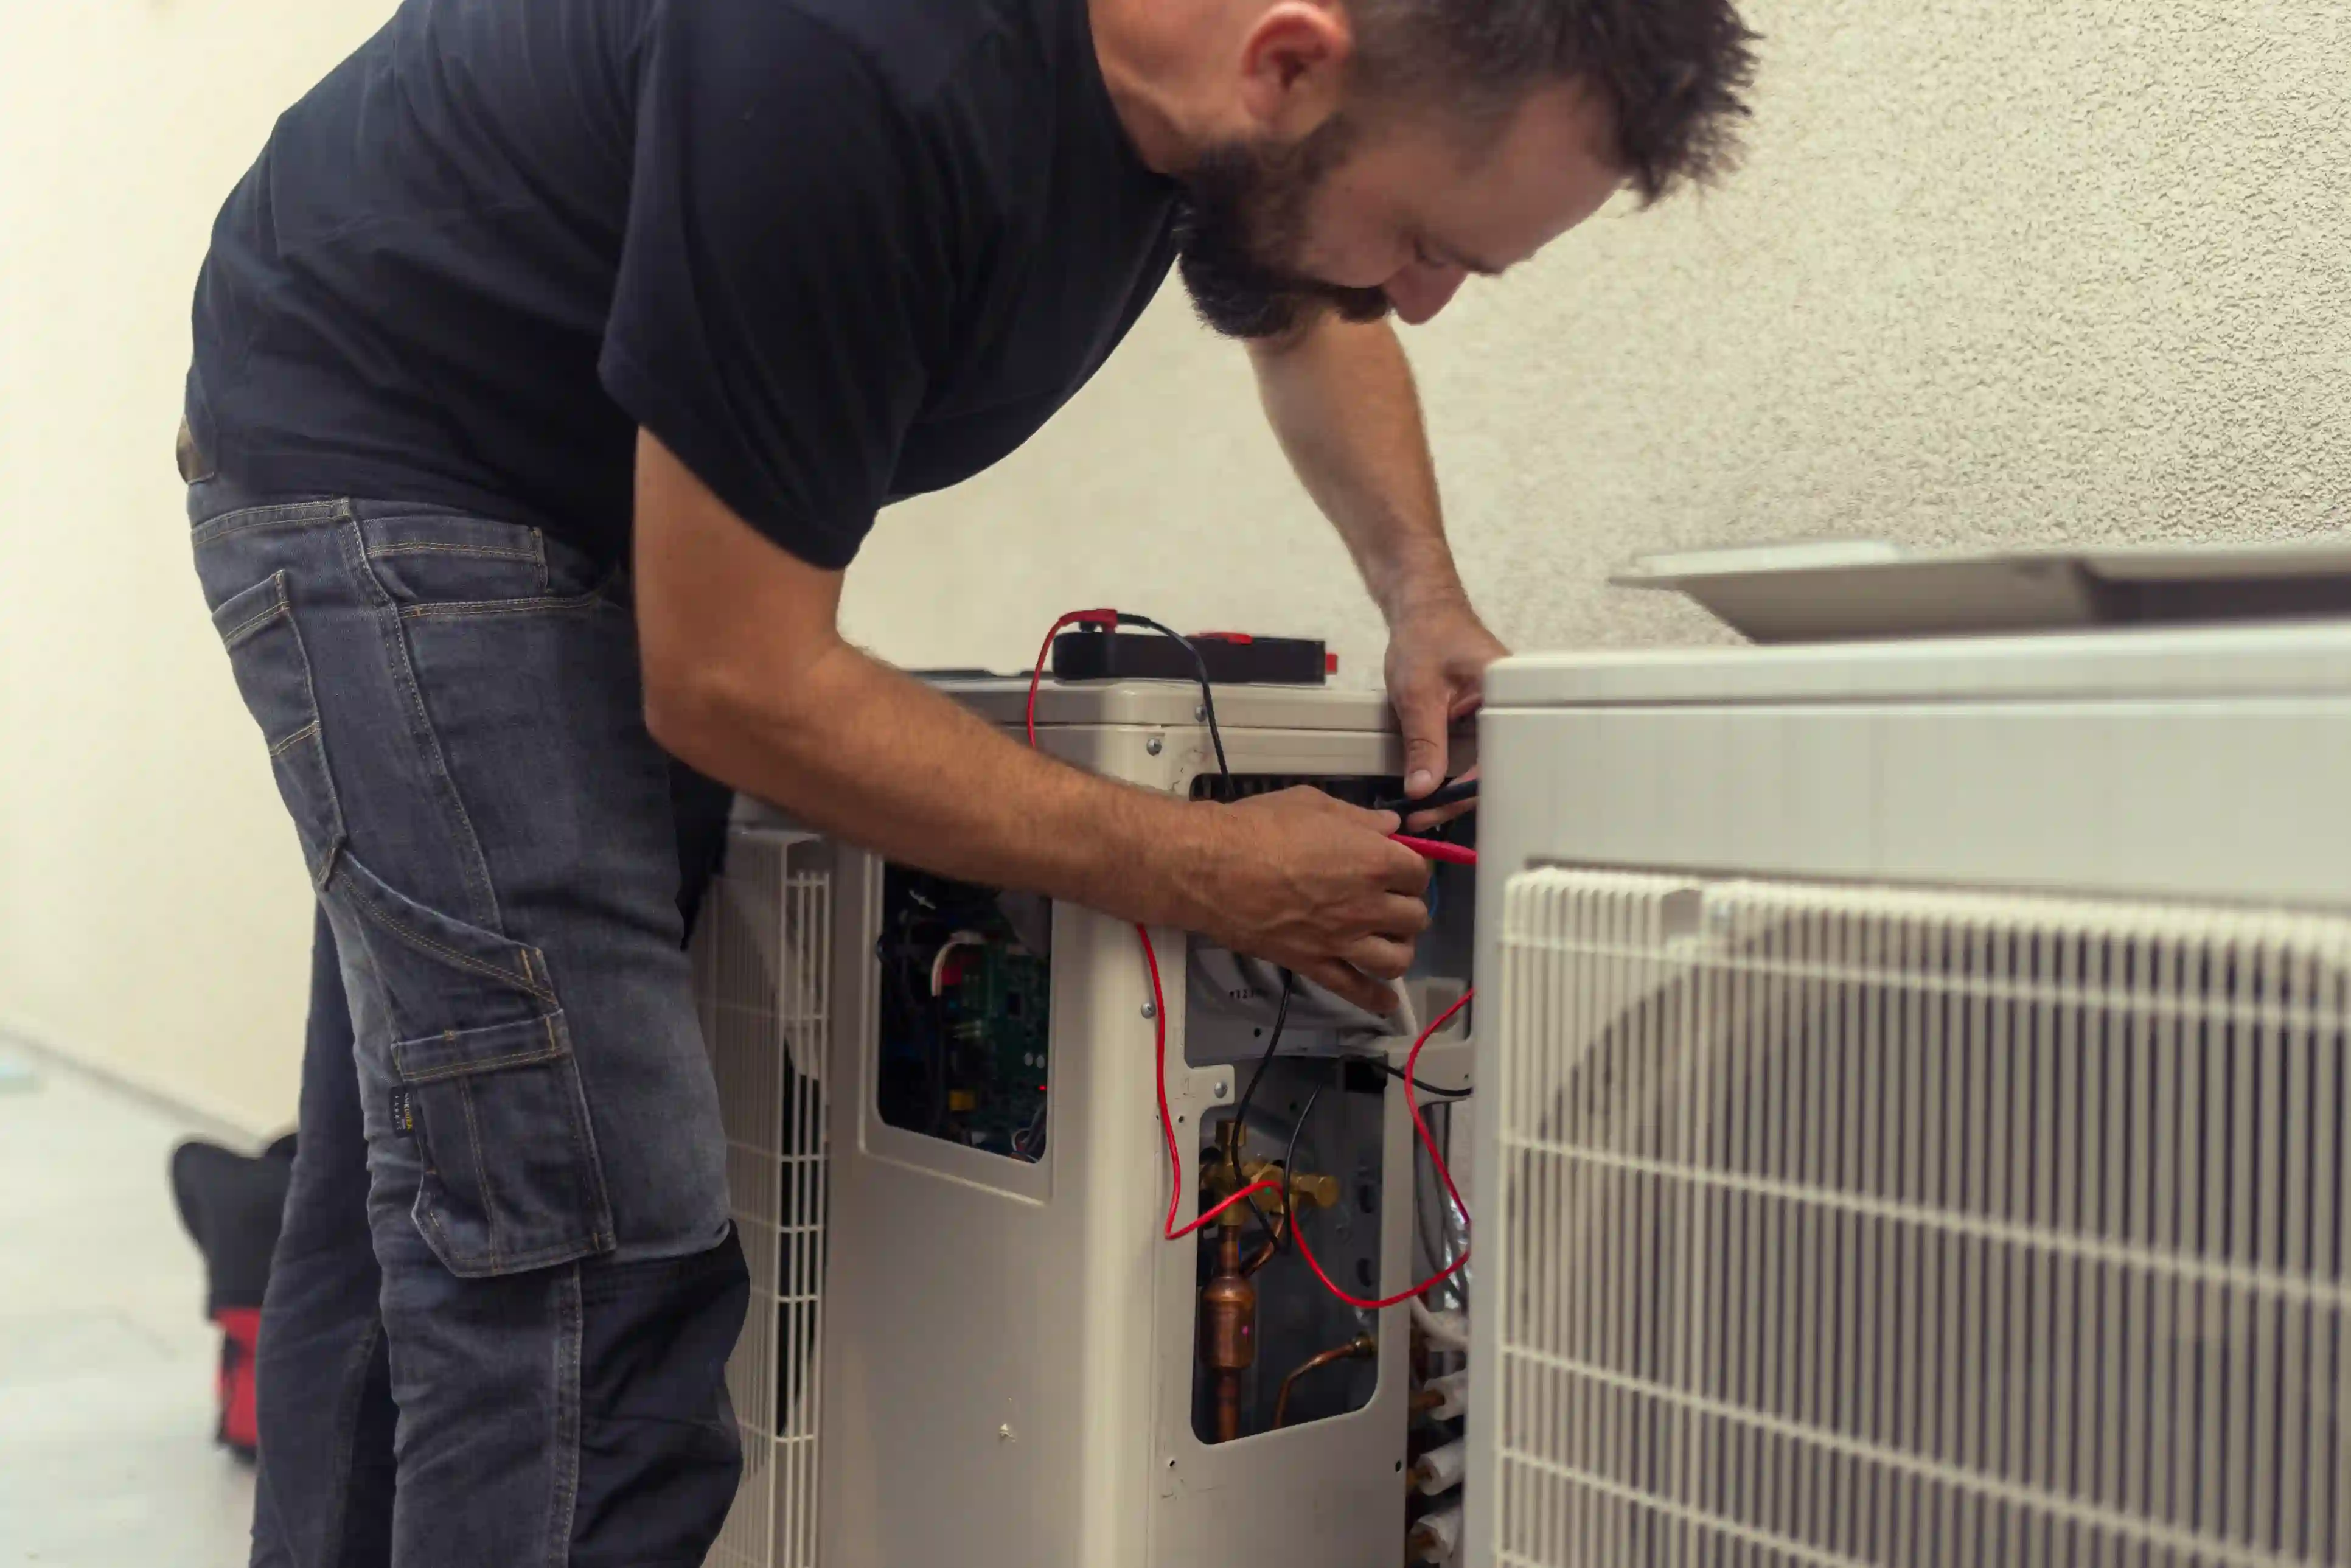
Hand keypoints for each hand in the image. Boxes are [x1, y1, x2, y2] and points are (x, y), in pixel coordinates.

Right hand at [1189, 788, 1430, 1014]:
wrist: (1211, 869)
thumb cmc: (1260, 827)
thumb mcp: (1314, 804)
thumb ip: (1359, 818)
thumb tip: (1390, 825)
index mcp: (1374, 861)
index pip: (1419, 872)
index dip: (1410, 868)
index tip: (1395, 864)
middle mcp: (1367, 906)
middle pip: (1415, 917)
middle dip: (1405, 906)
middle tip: (1387, 898)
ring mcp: (1342, 941)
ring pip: (1396, 958)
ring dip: (1398, 948)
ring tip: (1385, 938)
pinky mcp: (1314, 964)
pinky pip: (1355, 990)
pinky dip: (1375, 998)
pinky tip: (1385, 1000)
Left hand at [1383, 597, 1508, 824]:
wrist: (1422, 610)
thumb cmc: (1426, 637)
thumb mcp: (1418, 694)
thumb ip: (1423, 743)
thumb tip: (1422, 791)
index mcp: (1508, 694)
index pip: (1499, 755)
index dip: (1468, 788)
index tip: (1436, 808)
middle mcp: (1511, 706)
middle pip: (1496, 766)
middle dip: (1461, 796)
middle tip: (1425, 816)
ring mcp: (1498, 713)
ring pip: (1484, 763)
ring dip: (1456, 786)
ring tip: (1426, 809)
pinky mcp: (1484, 717)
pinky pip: (1476, 752)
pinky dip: (1454, 769)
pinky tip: (1435, 786)